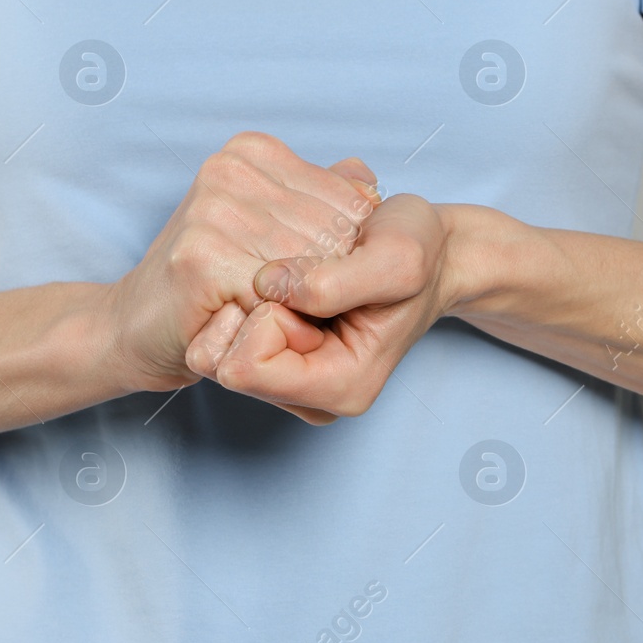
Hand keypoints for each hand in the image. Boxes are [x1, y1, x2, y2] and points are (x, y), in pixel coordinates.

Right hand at [104, 132, 379, 394]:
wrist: (139, 325)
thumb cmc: (215, 282)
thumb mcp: (275, 228)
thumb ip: (323, 200)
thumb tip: (370, 181)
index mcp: (254, 152)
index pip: (351, 202)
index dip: (347, 256)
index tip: (309, 277)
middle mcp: (231, 170)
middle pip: (335, 236)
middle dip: (327, 285)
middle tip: (288, 306)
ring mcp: (212, 210)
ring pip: (312, 269)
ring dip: (302, 310)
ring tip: (267, 315)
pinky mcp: (200, 259)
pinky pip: (279, 300)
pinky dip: (276, 325)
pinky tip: (246, 324)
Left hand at [189, 193, 456, 422]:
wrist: (429, 249)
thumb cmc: (421, 254)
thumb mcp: (398, 260)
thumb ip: (335, 282)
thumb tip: (265, 283)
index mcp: (338, 388)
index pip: (244, 368)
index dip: (267, 315)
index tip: (310, 285)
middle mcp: (305, 393)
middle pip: (219, 359)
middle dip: (252, 306)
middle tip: (306, 277)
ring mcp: (286, 374)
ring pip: (214, 340)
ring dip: (246, 293)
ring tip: (300, 272)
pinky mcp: (271, 348)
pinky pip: (220, 323)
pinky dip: (245, 287)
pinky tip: (287, 271)